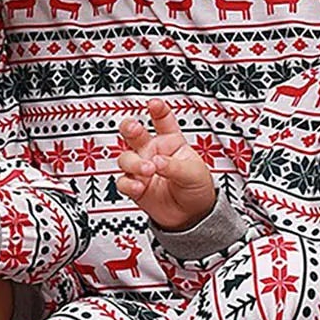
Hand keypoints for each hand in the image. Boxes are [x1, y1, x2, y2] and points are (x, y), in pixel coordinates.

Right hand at [117, 102, 218, 230]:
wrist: (192, 216)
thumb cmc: (196, 188)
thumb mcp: (193, 173)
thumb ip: (174, 166)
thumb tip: (157, 161)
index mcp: (171, 141)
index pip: (163, 121)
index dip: (157, 110)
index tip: (154, 104)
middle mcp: (152, 152)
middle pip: (133, 133)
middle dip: (130, 127)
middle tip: (133, 128)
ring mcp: (141, 168)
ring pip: (126, 158)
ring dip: (134, 163)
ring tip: (148, 170)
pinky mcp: (135, 187)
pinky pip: (123, 181)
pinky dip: (128, 184)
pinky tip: (139, 186)